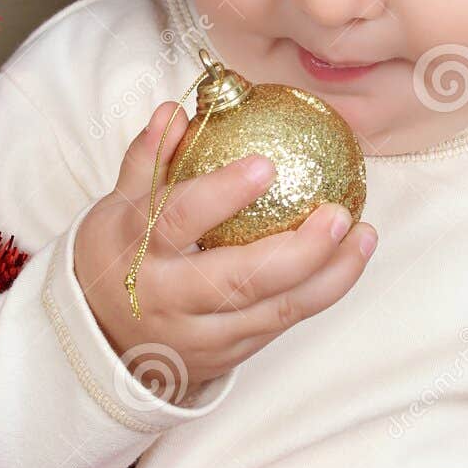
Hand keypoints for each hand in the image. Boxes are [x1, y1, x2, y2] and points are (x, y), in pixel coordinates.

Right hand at [73, 99, 377, 400]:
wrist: (102, 337)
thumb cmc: (119, 255)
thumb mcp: (119, 206)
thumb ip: (148, 159)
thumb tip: (175, 111)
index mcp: (136, 250)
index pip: (178, 220)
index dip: (221, 194)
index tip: (265, 165)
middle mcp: (168, 297)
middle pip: (238, 280)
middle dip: (298, 251)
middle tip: (339, 213)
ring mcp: (199, 333)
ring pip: (273, 310)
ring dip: (328, 275)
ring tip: (365, 235)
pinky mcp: (226, 355)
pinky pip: (280, 324)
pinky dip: (320, 293)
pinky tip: (350, 260)